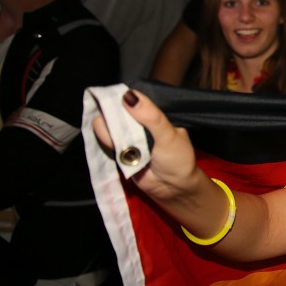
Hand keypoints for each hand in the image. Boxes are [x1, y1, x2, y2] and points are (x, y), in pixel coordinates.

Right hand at [92, 89, 200, 203]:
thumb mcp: (169, 136)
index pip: (133, 100)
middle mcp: (139, 124)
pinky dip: (108, 142)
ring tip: (121, 140)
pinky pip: (108, 142)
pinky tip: (114, 145)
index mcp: (154, 116)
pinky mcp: (119, 151)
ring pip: (109, 126)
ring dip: (109, 130)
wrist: (172, 189)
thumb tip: (129, 96)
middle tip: (114, 121)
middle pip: (117, 112)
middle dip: (111, 114)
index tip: (109, 96)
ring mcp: (128, 138)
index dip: (120, 97)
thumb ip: (152, 117)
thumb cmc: (177, 160)